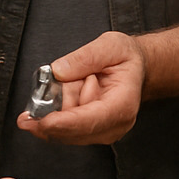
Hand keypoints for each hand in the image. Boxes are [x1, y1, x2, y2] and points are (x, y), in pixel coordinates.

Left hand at [17, 31, 144, 144]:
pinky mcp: (89, 134)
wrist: (135, 69)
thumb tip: (60, 71)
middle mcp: (114, 125)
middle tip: (70, 76)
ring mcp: (101, 132)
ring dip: (60, 104)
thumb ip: (85, 57)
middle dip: (59, 103)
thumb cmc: (126, 59)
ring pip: (62, 128)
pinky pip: (61, 128)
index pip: (91, 120)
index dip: (64, 123)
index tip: (43, 121)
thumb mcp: (110, 45)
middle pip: (71, 128)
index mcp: (123, 103)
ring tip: (78, 81)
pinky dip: (59, 110)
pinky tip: (72, 94)